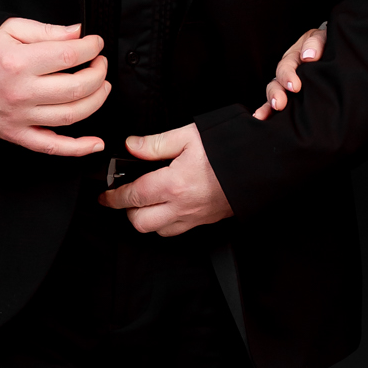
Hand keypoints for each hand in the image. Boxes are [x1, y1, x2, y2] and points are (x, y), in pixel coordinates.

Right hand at [0, 19, 108, 155]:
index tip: (96, 44)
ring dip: (96, 101)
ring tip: (101, 87)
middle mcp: (21, 92)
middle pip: (77, 87)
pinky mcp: (17, 134)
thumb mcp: (9, 29)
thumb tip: (78, 33)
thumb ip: (47, 31)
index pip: (70, 55)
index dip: (92, 48)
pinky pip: (52, 147)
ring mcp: (20, 117)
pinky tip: (95, 143)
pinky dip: (78, 148)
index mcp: (19, 62)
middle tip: (100, 64)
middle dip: (98, 73)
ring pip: (72, 115)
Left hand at [98, 122, 232, 235]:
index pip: (132, 196)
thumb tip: (132, 146)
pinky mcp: (206, 220)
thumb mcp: (190, 136)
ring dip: (145, 219)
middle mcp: (182, 206)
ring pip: (157, 231)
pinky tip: (166, 207)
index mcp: (174, 184)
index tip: (104, 195)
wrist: (263, 166)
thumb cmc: (231, 149)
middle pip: (139, 222)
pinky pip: (177, 230)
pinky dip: (165, 223)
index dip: (113, 197)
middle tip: (123, 196)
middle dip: (126, 211)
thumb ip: (156, 144)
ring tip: (144, 201)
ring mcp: (194, 217)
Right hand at [252, 24, 327, 119]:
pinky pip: (277, 105)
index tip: (295, 87)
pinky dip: (268, 111)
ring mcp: (288, 85)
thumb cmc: (328, 44)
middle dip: (276, 93)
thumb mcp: (323, 38)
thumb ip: (316, 43)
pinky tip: (261, 119)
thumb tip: (308, 56)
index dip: (288, 76)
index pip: (287, 66)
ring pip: (275, 94)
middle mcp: (288, 71)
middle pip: (276, 82)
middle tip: (280, 104)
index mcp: (295, 57)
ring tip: (266, 115)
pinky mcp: (292, 97)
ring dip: (270, 104)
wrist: (336, 52)